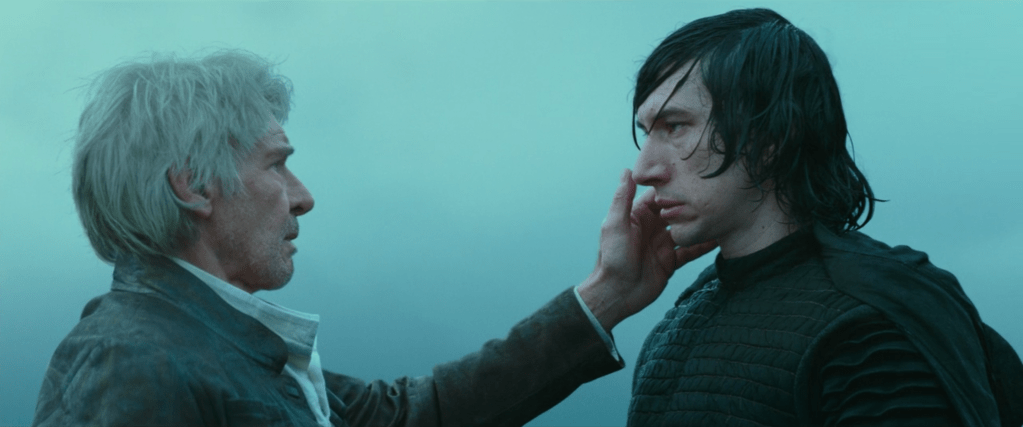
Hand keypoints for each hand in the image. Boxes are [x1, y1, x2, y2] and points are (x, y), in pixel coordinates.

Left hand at [578, 169, 716, 331]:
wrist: (616, 294)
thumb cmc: (612, 258)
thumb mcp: (615, 225)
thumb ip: (623, 198)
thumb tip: (627, 170)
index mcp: (638, 216)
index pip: (659, 196)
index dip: (674, 188)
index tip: (692, 177)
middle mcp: (652, 228)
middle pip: (676, 211)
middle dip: (692, 204)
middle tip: (713, 194)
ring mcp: (662, 245)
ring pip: (686, 230)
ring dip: (701, 223)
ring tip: (721, 213)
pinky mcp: (670, 261)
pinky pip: (690, 251)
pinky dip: (704, 245)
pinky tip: (719, 238)